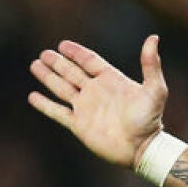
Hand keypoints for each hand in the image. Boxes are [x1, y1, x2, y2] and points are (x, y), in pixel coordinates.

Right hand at [29, 35, 168, 168]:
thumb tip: (153, 38)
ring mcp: (86, 108)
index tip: (62, 44)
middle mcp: (96, 92)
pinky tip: (33, 96)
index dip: (76, 53)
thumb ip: (151, 64)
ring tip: (35, 65)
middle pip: (71, 72)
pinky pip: (58, 112)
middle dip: (57, 63)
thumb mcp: (154, 89)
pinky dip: (45, 104)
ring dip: (48, 77)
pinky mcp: (78, 125)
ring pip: (62, 88)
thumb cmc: (150, 119)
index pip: (89, 61)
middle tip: (43, 54)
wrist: (141, 148)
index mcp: (111, 80)